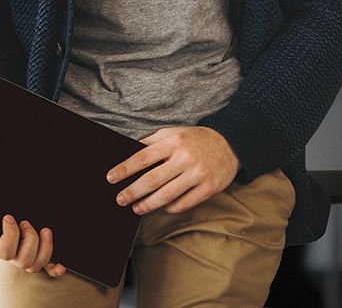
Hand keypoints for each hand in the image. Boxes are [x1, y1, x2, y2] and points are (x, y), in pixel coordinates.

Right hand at [0, 212, 66, 276]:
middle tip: (29, 222)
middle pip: (23, 260)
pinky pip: (50, 268)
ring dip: (44, 247)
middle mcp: (12, 254)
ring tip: (44, 230)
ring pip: (36, 264)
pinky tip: (60, 263)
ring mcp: (28, 255)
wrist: (10, 209)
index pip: (3, 250)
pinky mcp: (43, 253)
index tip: (9, 217)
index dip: (10, 235)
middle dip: (28, 239)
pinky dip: (56, 267)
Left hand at [107, 126, 240, 215]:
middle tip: (120, 199)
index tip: (111, 178)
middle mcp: (185, 157)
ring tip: (136, 208)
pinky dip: (169, 208)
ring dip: (148, 204)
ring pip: (167, 195)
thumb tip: (127, 152)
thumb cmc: (196, 139)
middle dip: (133, 191)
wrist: (231, 144)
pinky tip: (161, 208)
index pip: (143, 157)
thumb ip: (152, 142)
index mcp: (174, 141)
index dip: (125, 169)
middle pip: (152, 179)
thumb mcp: (175, 133)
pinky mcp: (208, 188)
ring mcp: (198, 174)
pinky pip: (184, 203)